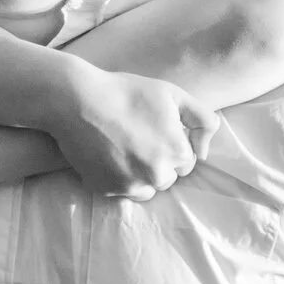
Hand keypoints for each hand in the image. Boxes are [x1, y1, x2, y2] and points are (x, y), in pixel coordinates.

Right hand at [52, 67, 221, 200]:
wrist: (78, 100)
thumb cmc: (128, 93)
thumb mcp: (174, 95)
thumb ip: (203, 120)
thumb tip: (204, 152)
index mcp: (177, 153)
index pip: (186, 161)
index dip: (173, 144)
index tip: (156, 130)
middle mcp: (157, 175)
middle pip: (168, 177)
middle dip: (159, 162)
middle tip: (138, 138)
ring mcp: (130, 186)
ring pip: (147, 188)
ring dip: (141, 174)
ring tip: (125, 148)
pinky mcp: (106, 190)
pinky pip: (121, 191)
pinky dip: (118, 177)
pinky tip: (109, 154)